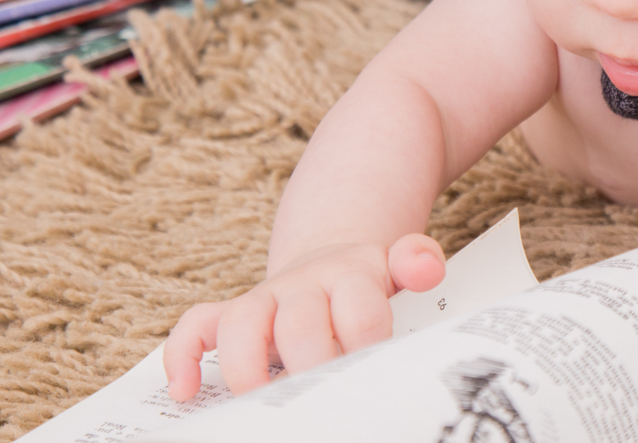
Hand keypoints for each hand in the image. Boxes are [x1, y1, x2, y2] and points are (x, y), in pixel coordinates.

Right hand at [163, 233, 444, 400]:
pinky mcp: (230, 314)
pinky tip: (187, 392)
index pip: (360, 311)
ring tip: (257, 404)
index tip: (372, 378)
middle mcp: (301, 285)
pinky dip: (182, 356)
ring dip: (245, 367)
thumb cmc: (365, 282)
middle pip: (299, 323)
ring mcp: (263, 299)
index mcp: (350, 276)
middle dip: (310, 364)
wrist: (330, 260)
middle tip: (323, 402)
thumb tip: (428, 269)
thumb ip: (416, 262)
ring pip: (238, 323)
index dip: (366, 346)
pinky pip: (194, 326)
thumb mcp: (398, 266)